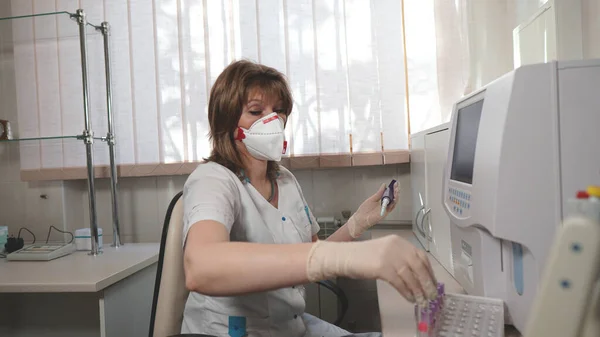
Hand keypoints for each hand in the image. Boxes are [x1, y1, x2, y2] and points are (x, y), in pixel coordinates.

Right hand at [306, 235, 437, 304]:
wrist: (345, 257)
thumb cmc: (364, 257)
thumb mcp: (386, 252)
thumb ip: (401, 259)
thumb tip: (419, 277)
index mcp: (399, 241)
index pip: (421, 256)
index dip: (429, 271)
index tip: (433, 282)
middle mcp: (396, 246)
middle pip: (418, 266)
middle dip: (427, 282)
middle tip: (432, 294)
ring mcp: (389, 256)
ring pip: (410, 276)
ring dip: (418, 290)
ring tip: (422, 300)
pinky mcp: (382, 267)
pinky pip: (399, 282)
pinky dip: (407, 292)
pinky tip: (410, 299)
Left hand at [347, 181, 399, 237]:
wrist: (360, 218)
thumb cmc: (364, 210)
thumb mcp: (372, 199)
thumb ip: (379, 193)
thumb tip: (384, 185)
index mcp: (381, 201)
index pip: (389, 194)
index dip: (393, 189)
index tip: (394, 183)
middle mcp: (384, 205)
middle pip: (393, 198)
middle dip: (396, 191)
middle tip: (397, 185)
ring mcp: (385, 209)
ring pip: (394, 202)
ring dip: (396, 195)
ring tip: (397, 189)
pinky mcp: (385, 213)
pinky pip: (391, 207)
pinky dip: (394, 202)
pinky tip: (394, 197)